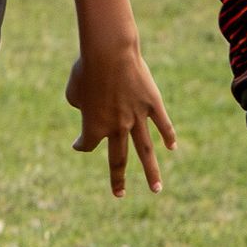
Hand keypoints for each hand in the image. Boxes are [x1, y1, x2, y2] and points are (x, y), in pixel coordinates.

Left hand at [67, 34, 176, 197]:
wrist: (109, 52)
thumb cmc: (87, 69)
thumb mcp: (74, 91)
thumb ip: (80, 105)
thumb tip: (88, 107)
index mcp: (94, 127)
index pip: (88, 144)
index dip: (82, 145)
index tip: (79, 144)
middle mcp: (116, 128)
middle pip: (118, 160)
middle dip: (118, 179)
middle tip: (120, 194)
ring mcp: (137, 118)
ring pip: (145, 151)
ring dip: (151, 171)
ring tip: (156, 188)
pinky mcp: (152, 104)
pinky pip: (162, 124)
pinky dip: (168, 136)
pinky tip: (172, 147)